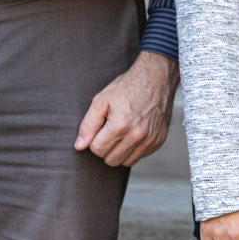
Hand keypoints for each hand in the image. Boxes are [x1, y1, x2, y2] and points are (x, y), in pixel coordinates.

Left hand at [74, 50, 177, 166]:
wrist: (156, 77)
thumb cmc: (126, 87)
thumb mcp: (101, 101)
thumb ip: (88, 125)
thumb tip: (79, 146)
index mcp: (120, 125)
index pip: (97, 150)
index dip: (95, 139)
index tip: (102, 126)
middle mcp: (137, 135)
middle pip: (111, 160)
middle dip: (107, 148)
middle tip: (111, 130)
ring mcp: (150, 139)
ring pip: (126, 162)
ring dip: (120, 151)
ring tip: (123, 132)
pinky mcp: (159, 141)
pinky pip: (140, 156)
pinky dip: (134, 148)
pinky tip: (135, 131)